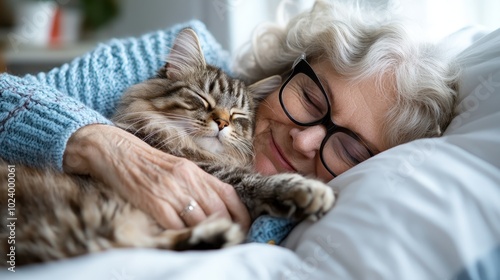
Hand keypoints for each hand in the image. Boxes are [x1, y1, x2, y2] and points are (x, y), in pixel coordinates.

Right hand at [62, 124, 249, 230]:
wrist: (116, 153)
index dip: (240, 216)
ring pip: (201, 220)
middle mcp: (188, 180)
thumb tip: (218, 208)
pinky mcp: (155, 203)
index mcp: (195, 172)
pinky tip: (184, 239)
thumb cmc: (147, 165)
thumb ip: (197, 186)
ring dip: (206, 234)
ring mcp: (172, 191)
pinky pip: (177, 226)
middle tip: (226, 242)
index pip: (229, 195)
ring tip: (208, 243)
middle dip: (226, 230)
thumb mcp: (178, 170)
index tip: (242, 229)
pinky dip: (184, 236)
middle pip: (219, 211)